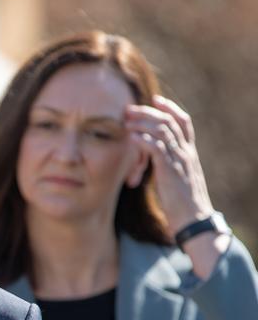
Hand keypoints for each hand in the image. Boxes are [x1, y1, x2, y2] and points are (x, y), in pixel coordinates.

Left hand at [125, 95, 212, 232]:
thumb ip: (168, 164)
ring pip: (163, 131)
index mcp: (189, 152)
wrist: (193, 219)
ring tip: (127, 119)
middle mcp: (186, 152)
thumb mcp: (176, 178)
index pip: (184, 122)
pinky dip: (144, 139)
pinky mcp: (170, 171)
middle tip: (131, 108)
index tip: (156, 100)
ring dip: (143, 123)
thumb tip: (153, 158)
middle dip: (150, 112)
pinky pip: (158, 149)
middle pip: (170, 122)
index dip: (171, 108)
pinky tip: (132, 136)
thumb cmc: (181, 203)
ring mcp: (179, 160)